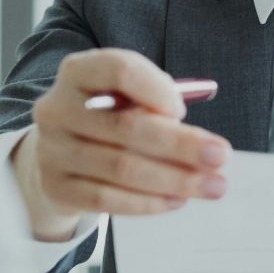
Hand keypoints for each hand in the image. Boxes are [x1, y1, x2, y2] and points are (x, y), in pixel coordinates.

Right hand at [11, 49, 230, 240]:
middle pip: (127, 126)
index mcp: (78, 72)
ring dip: (175, 179)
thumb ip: (155, 104)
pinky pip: (108, 199)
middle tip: (221, 157)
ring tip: (212, 186)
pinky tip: (177, 200)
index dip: (157, 89)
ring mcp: (53, 150)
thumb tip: (204, 142)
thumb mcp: (123, 97)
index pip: (119, 70)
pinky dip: (148, 202)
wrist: (57, 155)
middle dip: (182, 144)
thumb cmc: (104, 118)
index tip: (183, 111)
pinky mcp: (57, 187)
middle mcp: (58, 108)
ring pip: (122, 168)